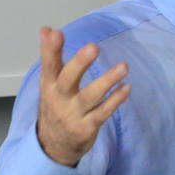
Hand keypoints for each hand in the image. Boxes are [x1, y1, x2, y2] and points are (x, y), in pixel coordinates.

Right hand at [36, 27, 130, 166]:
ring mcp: (73, 115)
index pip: (48, 65)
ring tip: (124, 66)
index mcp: (48, 86)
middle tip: (94, 46)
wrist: (53, 146)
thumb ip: (51, 57)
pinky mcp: (86, 128)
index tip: (56, 33)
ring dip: (107, 81)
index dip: (50, 50)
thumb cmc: (55, 107)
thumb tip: (47, 29)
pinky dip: (115, 100)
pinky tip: (126, 88)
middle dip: (80, 64)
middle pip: (67, 80)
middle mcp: (58, 100)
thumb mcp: (49, 83)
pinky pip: (103, 113)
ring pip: (89, 97)